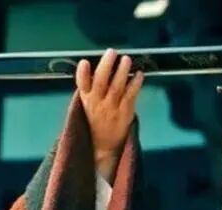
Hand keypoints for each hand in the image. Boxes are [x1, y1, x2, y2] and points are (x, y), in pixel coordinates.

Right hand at [75, 49, 143, 182]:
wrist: (103, 146)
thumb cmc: (95, 122)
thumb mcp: (87, 105)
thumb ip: (91, 89)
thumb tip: (98, 66)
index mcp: (87, 100)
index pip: (82, 85)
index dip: (82, 74)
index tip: (85, 62)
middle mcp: (98, 103)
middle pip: (100, 82)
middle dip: (106, 66)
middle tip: (112, 52)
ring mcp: (112, 108)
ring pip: (116, 87)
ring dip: (122, 72)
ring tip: (126, 59)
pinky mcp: (125, 112)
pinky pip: (131, 96)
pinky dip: (135, 84)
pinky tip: (140, 74)